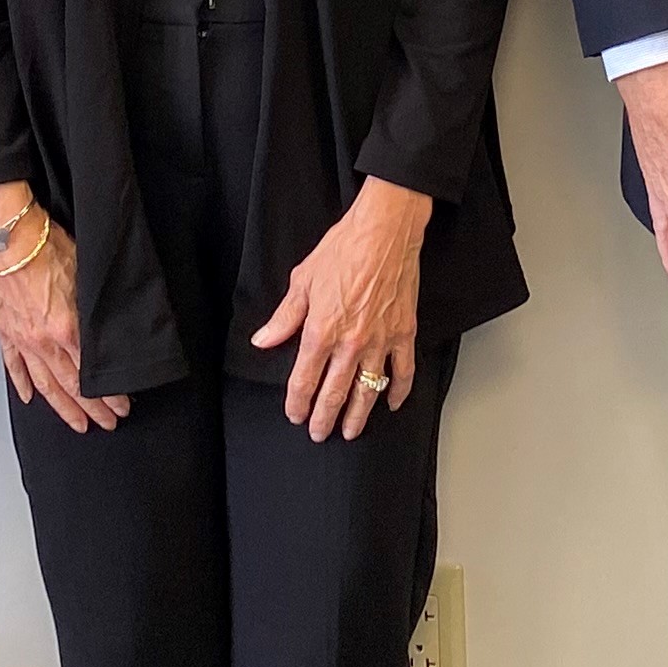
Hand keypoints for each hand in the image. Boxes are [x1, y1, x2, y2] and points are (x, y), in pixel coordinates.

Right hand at [0, 211, 127, 433]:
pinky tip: (31, 398)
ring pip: (45, 385)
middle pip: (71, 387)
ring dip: (63, 407)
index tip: (121, 406)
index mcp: (67, 329)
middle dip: (92, 409)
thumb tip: (110, 328)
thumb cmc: (44, 245)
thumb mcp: (84, 276)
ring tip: (77, 423)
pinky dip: (23, 384)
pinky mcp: (4, 331)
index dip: (110, 395)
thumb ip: (94, 309)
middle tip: (107, 423)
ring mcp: (21, 339)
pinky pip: (14, 366)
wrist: (6, 235)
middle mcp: (43, 341)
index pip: (93, 374)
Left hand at [254, 178, 433, 440]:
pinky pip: (403, 372)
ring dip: (358, 416)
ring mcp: (380, 341)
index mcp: (321, 331)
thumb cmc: (342, 250)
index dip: (297, 403)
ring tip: (350, 432)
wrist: (384, 233)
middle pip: (335, 394)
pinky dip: (398, 392)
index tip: (295, 415)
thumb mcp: (302, 281)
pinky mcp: (404, 333)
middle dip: (324, 418)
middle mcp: (350, 344)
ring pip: (368, 391)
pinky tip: (392, 404)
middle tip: (319, 434)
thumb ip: (284, 317)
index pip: (304, 380)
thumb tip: (263, 340)